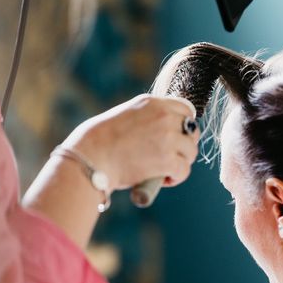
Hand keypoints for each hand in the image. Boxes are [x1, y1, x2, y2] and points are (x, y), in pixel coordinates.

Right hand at [64, 94, 199, 190]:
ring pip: (190, 151)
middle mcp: (163, 115)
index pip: (185, 108)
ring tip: (165, 171)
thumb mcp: (126, 116)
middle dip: (185, 145)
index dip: (184, 126)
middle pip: (192, 130)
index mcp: (152, 102)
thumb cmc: (100, 141)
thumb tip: (166, 132)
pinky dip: (177, 177)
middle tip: (172, 157)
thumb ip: (147, 119)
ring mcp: (167, 137)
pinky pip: (184, 169)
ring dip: (181, 163)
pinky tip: (164, 180)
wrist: (90, 157)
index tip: (177, 138)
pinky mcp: (167, 159)